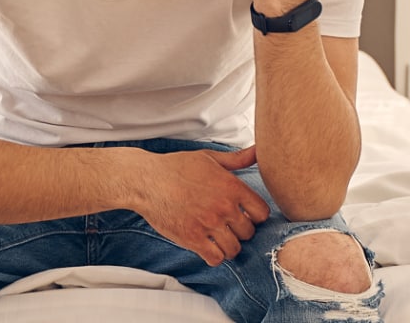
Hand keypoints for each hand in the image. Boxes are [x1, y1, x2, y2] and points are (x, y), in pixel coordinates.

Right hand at [133, 146, 269, 265]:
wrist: (147, 180)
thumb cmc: (177, 167)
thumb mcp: (210, 158)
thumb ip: (237, 159)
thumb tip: (258, 151)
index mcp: (232, 187)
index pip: (262, 213)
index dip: (255, 216)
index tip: (245, 215)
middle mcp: (224, 207)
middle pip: (249, 233)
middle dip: (241, 231)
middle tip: (229, 227)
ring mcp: (208, 224)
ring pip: (234, 249)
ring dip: (229, 246)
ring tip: (220, 239)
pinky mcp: (192, 238)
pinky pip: (216, 258)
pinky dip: (215, 256)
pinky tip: (209, 247)